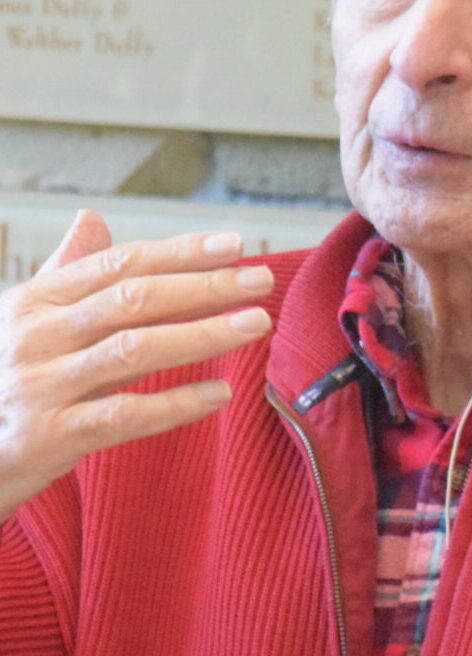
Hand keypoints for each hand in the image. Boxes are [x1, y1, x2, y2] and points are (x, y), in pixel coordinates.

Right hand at [0, 211, 273, 520]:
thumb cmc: (0, 376)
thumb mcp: (24, 318)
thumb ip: (67, 272)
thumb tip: (93, 218)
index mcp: (37, 299)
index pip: (121, 263)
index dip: (181, 251)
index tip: (234, 245)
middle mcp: (38, 335)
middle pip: (135, 299)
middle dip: (205, 286)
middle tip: (261, 279)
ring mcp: (42, 386)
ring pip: (135, 350)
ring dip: (203, 334)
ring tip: (256, 323)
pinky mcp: (50, 437)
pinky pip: (124, 416)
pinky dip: (175, 404)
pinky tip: (220, 394)